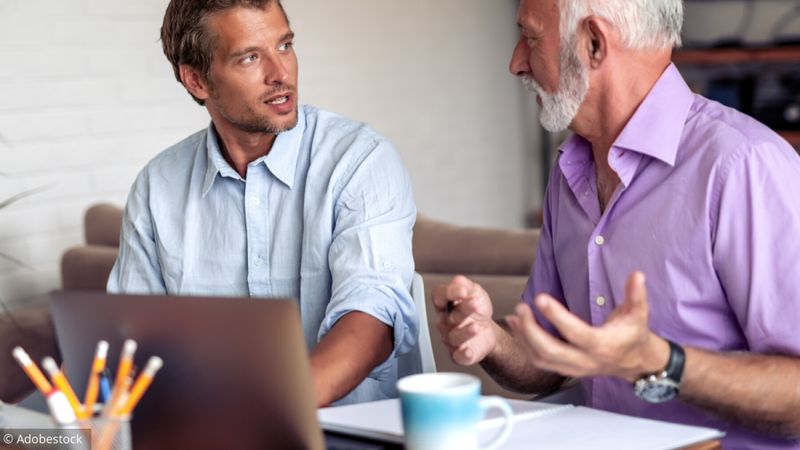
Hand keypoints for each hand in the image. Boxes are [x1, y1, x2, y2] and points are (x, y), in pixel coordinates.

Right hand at [433, 275, 497, 365]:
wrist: (489, 331)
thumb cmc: (477, 311)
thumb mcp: (475, 292)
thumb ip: (466, 285)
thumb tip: (458, 281)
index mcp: (445, 305)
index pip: (439, 297)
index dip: (448, 293)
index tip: (462, 292)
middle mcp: (445, 322)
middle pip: (448, 317)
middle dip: (463, 310)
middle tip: (476, 304)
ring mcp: (451, 339)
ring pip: (453, 337)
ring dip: (465, 332)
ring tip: (476, 327)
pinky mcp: (460, 354)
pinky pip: (458, 356)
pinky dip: (463, 354)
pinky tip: (469, 351)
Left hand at [506, 272, 668, 381]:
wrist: (635, 362)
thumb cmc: (633, 334)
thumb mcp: (639, 314)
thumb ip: (636, 295)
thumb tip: (636, 275)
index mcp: (602, 345)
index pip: (576, 333)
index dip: (557, 316)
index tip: (540, 298)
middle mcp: (585, 360)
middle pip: (551, 351)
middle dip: (531, 330)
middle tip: (521, 307)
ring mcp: (574, 367)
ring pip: (542, 358)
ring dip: (524, 337)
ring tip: (516, 315)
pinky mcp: (566, 369)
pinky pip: (540, 361)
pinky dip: (525, 344)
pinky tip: (517, 325)